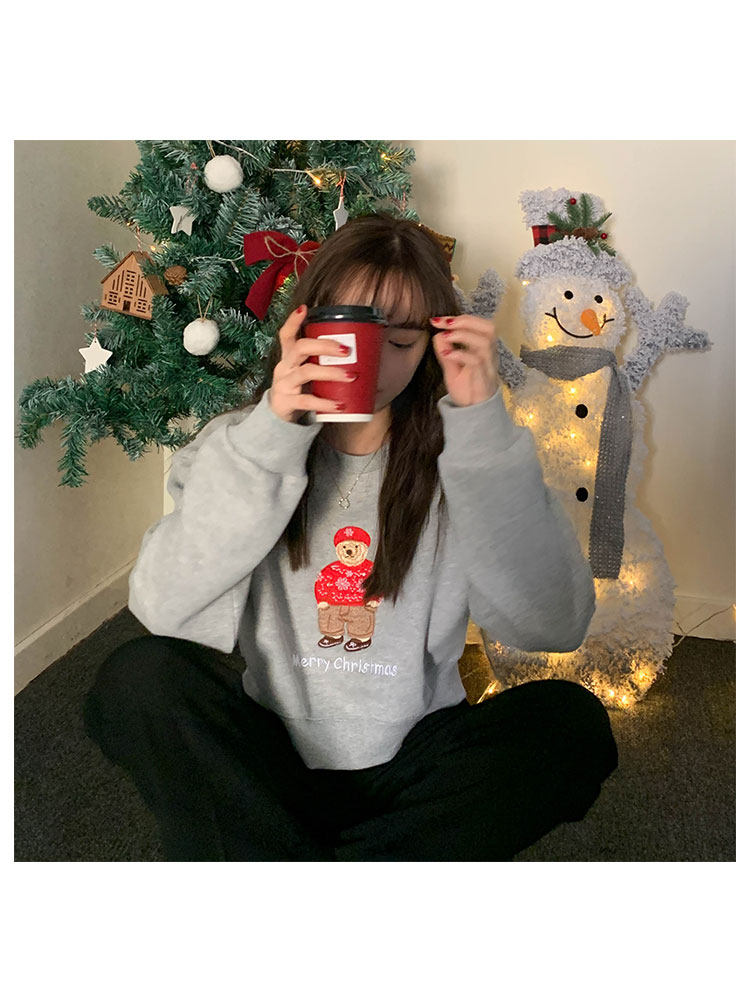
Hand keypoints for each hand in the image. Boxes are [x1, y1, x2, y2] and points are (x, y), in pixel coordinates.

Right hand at [270, 305, 354, 422]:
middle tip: (347, 350)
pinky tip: (339, 405)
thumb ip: (321, 361)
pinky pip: (307, 400)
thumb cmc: (300, 388)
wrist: (279, 417)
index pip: (286, 334)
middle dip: (324, 345)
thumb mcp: (305, 371)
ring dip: (331, 372)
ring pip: (306, 372)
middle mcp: (284, 366)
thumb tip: (358, 351)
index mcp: (289, 356)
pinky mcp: (287, 402)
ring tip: (351, 376)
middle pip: (301, 347)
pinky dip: (325, 403)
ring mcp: (284, 384)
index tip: (304, 308)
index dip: (293, 321)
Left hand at [431, 315, 500, 406]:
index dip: (461, 318)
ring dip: (463, 335)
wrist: (474, 415)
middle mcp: (490, 357)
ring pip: (485, 342)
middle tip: (444, 323)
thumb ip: (446, 352)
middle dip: (465, 321)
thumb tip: (438, 334)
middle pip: (489, 328)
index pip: (479, 325)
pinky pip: (476, 362)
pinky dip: (461, 354)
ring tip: (446, 336)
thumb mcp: (452, 369)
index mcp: (484, 350)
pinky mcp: (483, 380)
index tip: (438, 320)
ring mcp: (488, 368)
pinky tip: (447, 354)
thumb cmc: (467, 392)